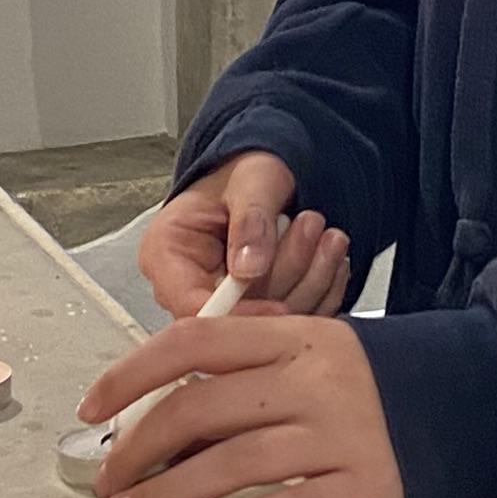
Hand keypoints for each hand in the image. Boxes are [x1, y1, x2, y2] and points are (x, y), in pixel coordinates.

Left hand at [81, 309, 403, 497]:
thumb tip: (165, 389)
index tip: (92, 412)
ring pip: (231, 464)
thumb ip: (253, 357)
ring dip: (165, 496)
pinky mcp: (364, 486)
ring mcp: (339, 433)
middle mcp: (311, 379)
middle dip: (138, 450)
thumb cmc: (378, 378)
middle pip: (200, 409)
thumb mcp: (319, 343)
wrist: (476, 401)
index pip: (192, 343)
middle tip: (106, 484)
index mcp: (292, 336)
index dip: (131, 376)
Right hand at [136, 156, 350, 317]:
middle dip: (287, 280)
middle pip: (235, 320)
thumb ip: (251, 220)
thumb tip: (248, 269)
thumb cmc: (247, 173)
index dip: (240, 316)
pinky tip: (330, 257)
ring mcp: (224, 302)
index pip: (192, 308)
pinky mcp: (257, 310)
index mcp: (166, 253)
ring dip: (312, 282)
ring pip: (270, 324)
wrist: (264, 177)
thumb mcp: (252, 180)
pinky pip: (294, 319)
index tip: (283, 309)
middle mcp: (188, 285)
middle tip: (314, 227)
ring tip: (329, 236)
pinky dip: (322, 291)